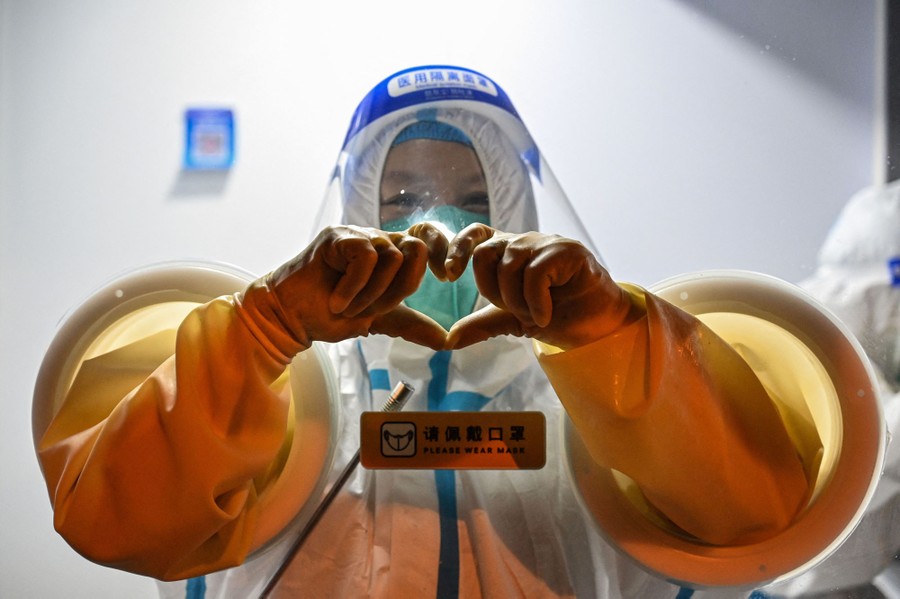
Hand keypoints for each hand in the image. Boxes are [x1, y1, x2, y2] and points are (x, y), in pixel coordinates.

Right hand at [267, 225, 446, 349]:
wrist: (289, 318)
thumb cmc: (329, 315)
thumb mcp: (378, 320)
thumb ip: (410, 324)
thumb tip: (445, 340)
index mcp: (391, 253)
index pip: (427, 237)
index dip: (443, 249)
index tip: (447, 277)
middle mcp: (377, 239)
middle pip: (416, 250)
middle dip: (402, 288)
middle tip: (375, 311)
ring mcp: (357, 235)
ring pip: (392, 258)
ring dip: (372, 294)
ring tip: (348, 308)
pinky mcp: (337, 236)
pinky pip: (366, 258)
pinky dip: (355, 287)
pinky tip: (337, 302)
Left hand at [442, 224, 640, 349]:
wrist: (596, 325)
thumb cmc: (557, 315)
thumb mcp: (512, 321)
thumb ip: (481, 324)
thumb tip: (448, 340)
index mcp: (508, 252)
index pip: (474, 234)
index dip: (457, 248)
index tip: (448, 276)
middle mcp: (524, 242)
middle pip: (484, 253)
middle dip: (490, 290)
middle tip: (513, 311)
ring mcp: (546, 243)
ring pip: (509, 264)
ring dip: (516, 301)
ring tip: (534, 316)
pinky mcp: (567, 251)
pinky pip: (534, 273)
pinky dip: (535, 302)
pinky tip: (545, 317)